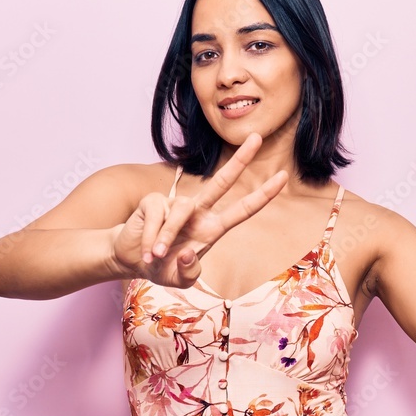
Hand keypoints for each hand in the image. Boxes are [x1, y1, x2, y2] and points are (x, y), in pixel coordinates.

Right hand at [112, 133, 288, 287]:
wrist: (132, 260)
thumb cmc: (162, 266)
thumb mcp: (180, 279)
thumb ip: (190, 273)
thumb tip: (189, 252)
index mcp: (212, 228)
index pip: (243, 209)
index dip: (263, 195)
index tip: (283, 178)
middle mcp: (198, 211)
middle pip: (221, 181)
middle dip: (240, 160)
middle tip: (258, 136)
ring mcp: (176, 203)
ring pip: (180, 212)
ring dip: (166, 238)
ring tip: (155, 256)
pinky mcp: (154, 201)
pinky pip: (157, 218)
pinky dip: (151, 239)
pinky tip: (147, 251)